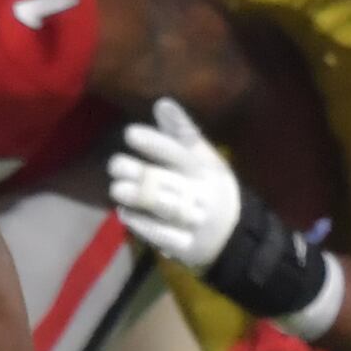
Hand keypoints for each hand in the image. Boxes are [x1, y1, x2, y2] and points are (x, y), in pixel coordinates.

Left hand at [108, 101, 241, 270]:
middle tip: (114, 165)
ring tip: (116, 189)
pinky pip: (164, 236)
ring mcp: (196, 223)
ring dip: (140, 198)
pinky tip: (125, 214)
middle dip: (141, 173)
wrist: (236, 236)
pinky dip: (142, 225)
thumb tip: (161, 103)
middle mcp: (203, 195)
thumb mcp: (204, 160)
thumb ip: (181, 134)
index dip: (156, 144)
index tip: (129, 134)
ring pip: (166, 209)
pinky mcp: (188, 247)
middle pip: (170, 182)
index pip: (181, 153)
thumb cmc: (211, 189)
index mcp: (206, 170)